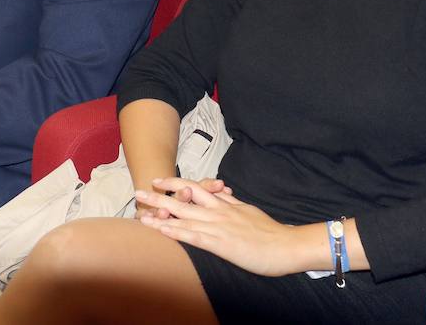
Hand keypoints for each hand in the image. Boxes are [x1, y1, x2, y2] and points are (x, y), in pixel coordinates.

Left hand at [136, 177, 305, 276]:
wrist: (286, 245)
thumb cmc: (269, 231)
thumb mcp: (248, 210)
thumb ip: (233, 202)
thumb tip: (222, 192)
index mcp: (226, 204)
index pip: (196, 188)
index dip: (176, 183)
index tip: (159, 180)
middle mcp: (218, 211)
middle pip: (184, 198)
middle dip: (160, 195)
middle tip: (139, 192)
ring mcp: (218, 226)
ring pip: (184, 216)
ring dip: (160, 215)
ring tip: (141, 213)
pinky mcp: (221, 243)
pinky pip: (194, 236)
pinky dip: (176, 232)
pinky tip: (162, 230)